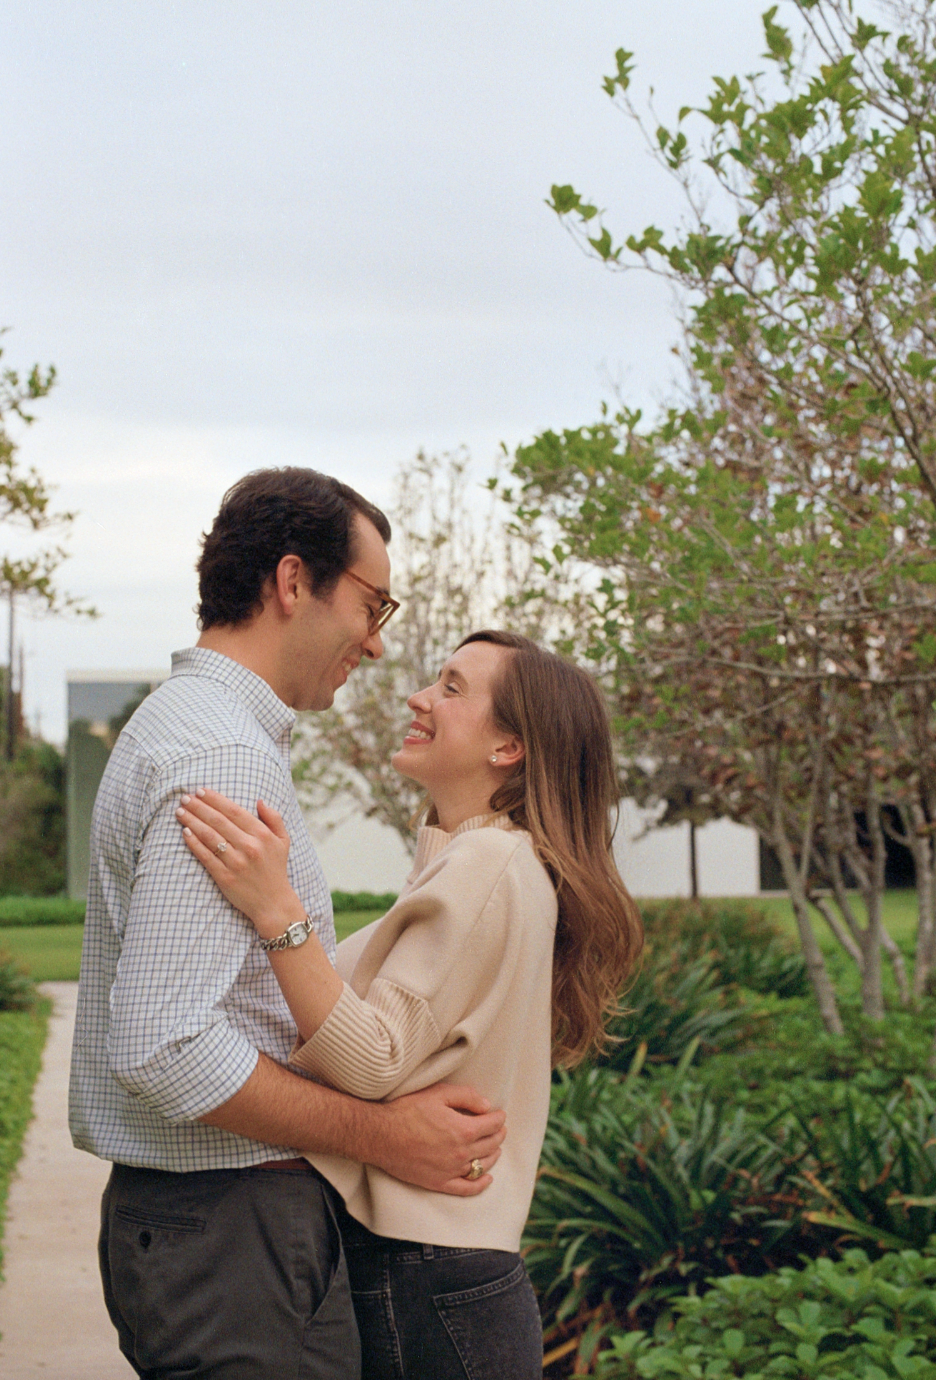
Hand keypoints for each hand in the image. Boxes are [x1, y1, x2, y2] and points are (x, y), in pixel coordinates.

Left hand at [176, 787, 296, 933]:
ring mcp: (236, 862)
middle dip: (198, 807)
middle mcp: (249, 846)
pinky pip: (205, 856)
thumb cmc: (276, 869)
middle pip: (218, 821)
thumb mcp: (283, 841)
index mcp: (262, 835)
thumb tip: (259, 801)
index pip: (234, 811)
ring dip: (192, 821)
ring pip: (209, 836)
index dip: (215, 799)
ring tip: (180, 812)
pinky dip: (194, 843)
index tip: (201, 791)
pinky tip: (185, 832)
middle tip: (184, 798)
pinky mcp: (224, 877)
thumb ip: (274, 818)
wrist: (273, 903)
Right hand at [367, 1083, 506, 1195]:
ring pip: (483, 1166)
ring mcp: (451, 1170)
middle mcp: (461, 1153)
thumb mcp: (438, 1093)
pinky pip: (466, 1188)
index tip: (499, 1114)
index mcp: (464, 1130)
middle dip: (499, 1135)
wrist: (381, 1135)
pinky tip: (486, 1178)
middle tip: (499, 1128)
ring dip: (493, 1155)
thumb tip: (487, 1106)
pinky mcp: (439, 1183)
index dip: (499, 1118)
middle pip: (491, 1145)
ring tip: (494, 1148)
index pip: (493, 1125)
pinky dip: (480, 1184)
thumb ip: (466, 1097)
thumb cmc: (407, 1111)